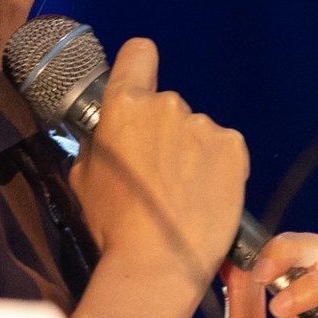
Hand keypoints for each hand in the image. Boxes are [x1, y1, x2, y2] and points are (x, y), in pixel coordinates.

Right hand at [68, 38, 248, 293]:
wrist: (158, 263)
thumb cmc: (114, 224)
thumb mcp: (83, 177)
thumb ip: (99, 143)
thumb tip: (109, 135)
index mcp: (124, 105)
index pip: (138, 54)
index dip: (138, 66)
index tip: (139, 85)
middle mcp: (167, 105)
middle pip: (166, 105)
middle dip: (162, 131)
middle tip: (156, 172)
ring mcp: (204, 127)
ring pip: (196, 130)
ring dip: (191, 152)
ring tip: (183, 194)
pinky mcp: (234, 149)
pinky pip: (224, 149)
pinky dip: (218, 167)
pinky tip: (206, 195)